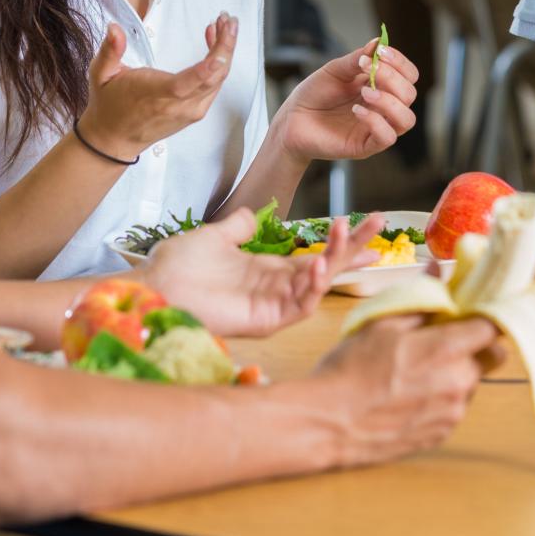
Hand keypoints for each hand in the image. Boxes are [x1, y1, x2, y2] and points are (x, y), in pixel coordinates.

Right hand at [77, 16, 236, 159]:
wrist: (115, 139)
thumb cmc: (110, 105)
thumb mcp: (101, 75)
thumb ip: (110, 51)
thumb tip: (114, 28)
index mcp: (156, 95)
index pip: (187, 84)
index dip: (208, 67)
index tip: (222, 48)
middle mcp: (179, 106)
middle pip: (213, 77)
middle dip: (226, 45)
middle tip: (227, 19)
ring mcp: (190, 111)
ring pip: (218, 80)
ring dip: (224, 51)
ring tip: (221, 26)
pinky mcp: (195, 111)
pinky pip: (213, 86)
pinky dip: (218, 64)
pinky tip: (213, 46)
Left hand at [140, 209, 386, 336]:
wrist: (154, 284)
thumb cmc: (177, 265)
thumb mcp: (213, 237)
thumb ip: (237, 227)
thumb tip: (251, 214)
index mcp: (266, 269)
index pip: (315, 255)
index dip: (341, 244)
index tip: (370, 228)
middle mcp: (275, 288)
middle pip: (325, 268)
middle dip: (353, 248)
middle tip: (380, 225)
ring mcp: (272, 305)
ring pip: (317, 285)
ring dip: (335, 259)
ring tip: (345, 231)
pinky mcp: (265, 321)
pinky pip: (298, 306)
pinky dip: (312, 288)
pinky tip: (318, 266)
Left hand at [272, 35, 420, 163]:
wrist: (291, 119)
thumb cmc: (314, 94)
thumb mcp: (335, 70)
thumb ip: (357, 58)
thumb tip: (379, 41)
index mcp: (380, 86)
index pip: (408, 76)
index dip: (400, 63)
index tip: (381, 52)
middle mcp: (383, 108)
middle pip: (409, 94)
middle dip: (392, 78)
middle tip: (369, 70)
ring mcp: (376, 127)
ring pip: (406, 119)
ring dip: (390, 102)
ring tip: (365, 93)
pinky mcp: (366, 146)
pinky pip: (387, 137)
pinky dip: (376, 121)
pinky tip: (356, 111)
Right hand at [310, 315, 504, 466]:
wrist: (327, 424)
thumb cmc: (349, 370)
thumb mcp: (381, 324)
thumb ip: (419, 297)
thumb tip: (437, 269)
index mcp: (447, 349)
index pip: (494, 328)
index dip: (487, 317)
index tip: (473, 312)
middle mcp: (459, 383)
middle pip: (490, 357)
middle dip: (473, 345)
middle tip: (442, 340)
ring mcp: (452, 413)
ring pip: (472, 383)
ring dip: (456, 373)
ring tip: (415, 372)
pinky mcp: (442, 434)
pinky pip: (455, 408)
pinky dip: (441, 398)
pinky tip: (409, 395)